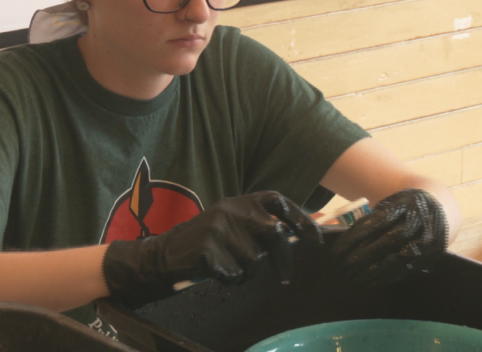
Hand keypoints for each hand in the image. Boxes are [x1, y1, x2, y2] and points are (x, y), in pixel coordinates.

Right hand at [101, 191, 320, 306]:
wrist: (164, 254)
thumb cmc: (206, 241)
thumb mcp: (232, 222)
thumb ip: (260, 224)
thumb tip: (301, 233)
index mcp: (240, 201)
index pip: (279, 202)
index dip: (301, 219)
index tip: (317, 238)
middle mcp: (231, 210)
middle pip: (273, 235)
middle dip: (282, 260)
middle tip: (285, 277)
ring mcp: (219, 229)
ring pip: (255, 260)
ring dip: (247, 270)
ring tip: (229, 265)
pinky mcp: (207, 251)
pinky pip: (235, 274)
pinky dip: (230, 279)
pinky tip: (216, 272)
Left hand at [331, 188, 447, 285]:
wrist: (441, 209)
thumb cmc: (406, 206)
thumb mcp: (392, 203)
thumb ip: (374, 218)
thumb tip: (348, 238)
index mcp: (404, 206)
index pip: (375, 223)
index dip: (354, 238)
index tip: (336, 251)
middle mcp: (417, 224)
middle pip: (385, 243)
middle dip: (361, 257)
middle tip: (341, 266)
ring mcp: (424, 242)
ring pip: (395, 259)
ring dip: (372, 271)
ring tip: (353, 277)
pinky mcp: (427, 258)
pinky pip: (405, 270)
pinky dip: (386, 277)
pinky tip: (370, 282)